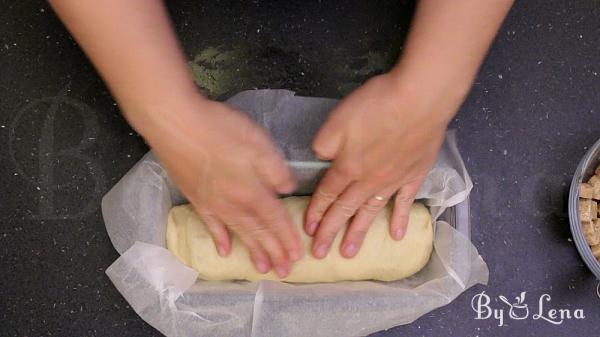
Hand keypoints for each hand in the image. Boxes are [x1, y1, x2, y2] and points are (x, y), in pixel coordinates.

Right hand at [137, 96, 302, 276]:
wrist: (175, 124)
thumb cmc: (219, 129)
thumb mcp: (258, 143)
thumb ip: (276, 170)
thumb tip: (288, 190)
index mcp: (253, 191)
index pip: (276, 220)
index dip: (287, 238)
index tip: (297, 255)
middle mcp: (234, 204)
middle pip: (259, 232)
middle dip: (274, 253)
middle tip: (285, 272)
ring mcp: (214, 204)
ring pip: (238, 233)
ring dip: (252, 251)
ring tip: (263, 269)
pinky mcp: (197, 198)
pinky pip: (211, 225)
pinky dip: (219, 239)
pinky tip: (225, 252)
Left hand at [305, 73, 461, 258]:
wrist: (420, 100)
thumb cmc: (377, 105)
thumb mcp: (338, 119)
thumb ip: (324, 144)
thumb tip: (321, 160)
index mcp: (347, 166)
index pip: (327, 194)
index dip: (316, 212)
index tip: (307, 231)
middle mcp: (368, 180)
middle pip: (344, 209)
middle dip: (330, 232)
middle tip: (319, 255)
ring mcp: (393, 180)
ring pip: (370, 212)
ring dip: (358, 233)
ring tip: (348, 254)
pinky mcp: (414, 175)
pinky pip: (404, 202)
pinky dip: (399, 219)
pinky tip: (396, 236)